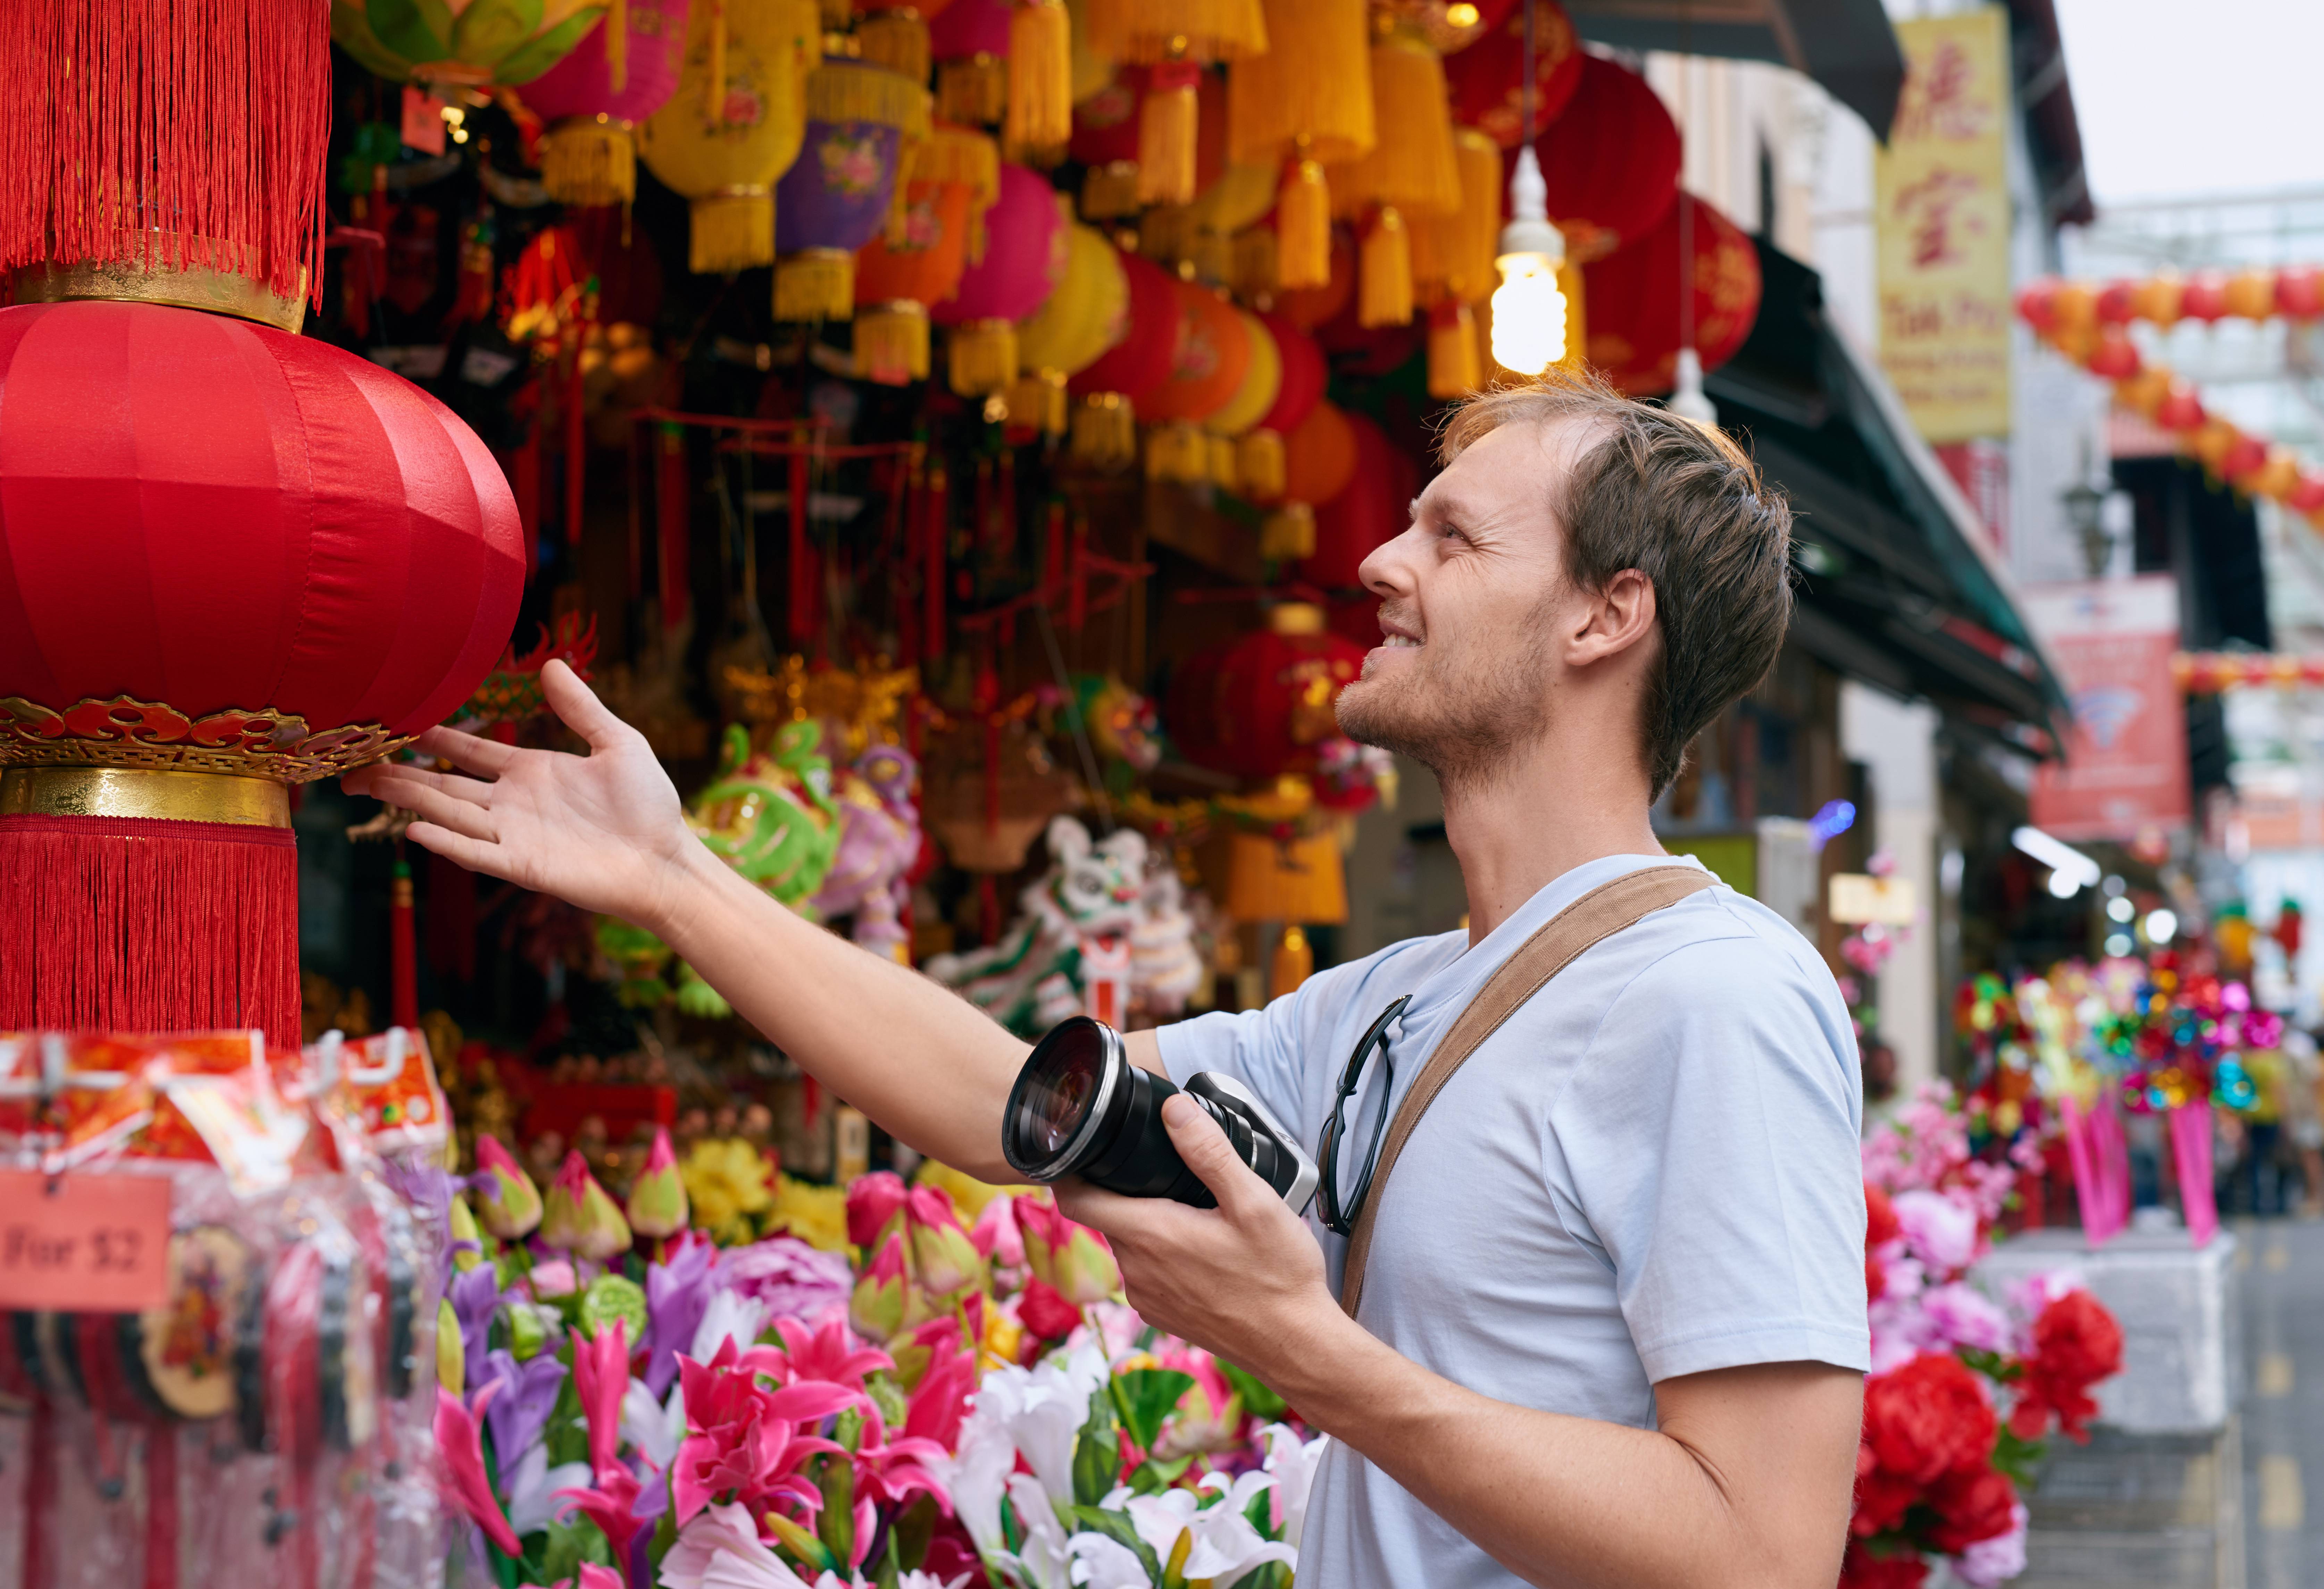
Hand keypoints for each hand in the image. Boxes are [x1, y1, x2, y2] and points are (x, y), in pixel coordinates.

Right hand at [341, 660, 704, 930]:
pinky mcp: (523, 867)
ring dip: (408, 800)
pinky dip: (446, 842)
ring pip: (448, 813)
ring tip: (364, 783)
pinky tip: (414, 828)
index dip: (436, 737)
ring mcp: (514, 836)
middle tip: (353, 759)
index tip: (399, 721)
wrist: (666, 859)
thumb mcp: (618, 744)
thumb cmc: (648, 805)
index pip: (471, 751)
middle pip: (444, 784)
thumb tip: (553, 665)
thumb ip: (582, 708)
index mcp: (531, 772)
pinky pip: (476, 853)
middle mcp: (513, 804)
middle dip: (398, 772)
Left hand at [1057, 1093, 1342, 1388]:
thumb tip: (1174, 1110)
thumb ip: (1209, 1152)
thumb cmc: (1278, 1277)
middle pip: (1109, 1215)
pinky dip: (1164, 1255)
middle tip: (1171, 1174)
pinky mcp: (1163, 1316)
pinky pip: (1147, 1272)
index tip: (1083, 1148)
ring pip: (1130, 1244)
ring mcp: (1148, 1298)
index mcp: (1151, 1235)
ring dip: (1151, 1223)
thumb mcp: (1254, 1202)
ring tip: (1196, 1212)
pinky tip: (1204, 1250)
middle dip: (1129, 1191)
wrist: (1297, 1346)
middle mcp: (1137, 1271)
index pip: (1076, 1200)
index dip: (1069, 1170)